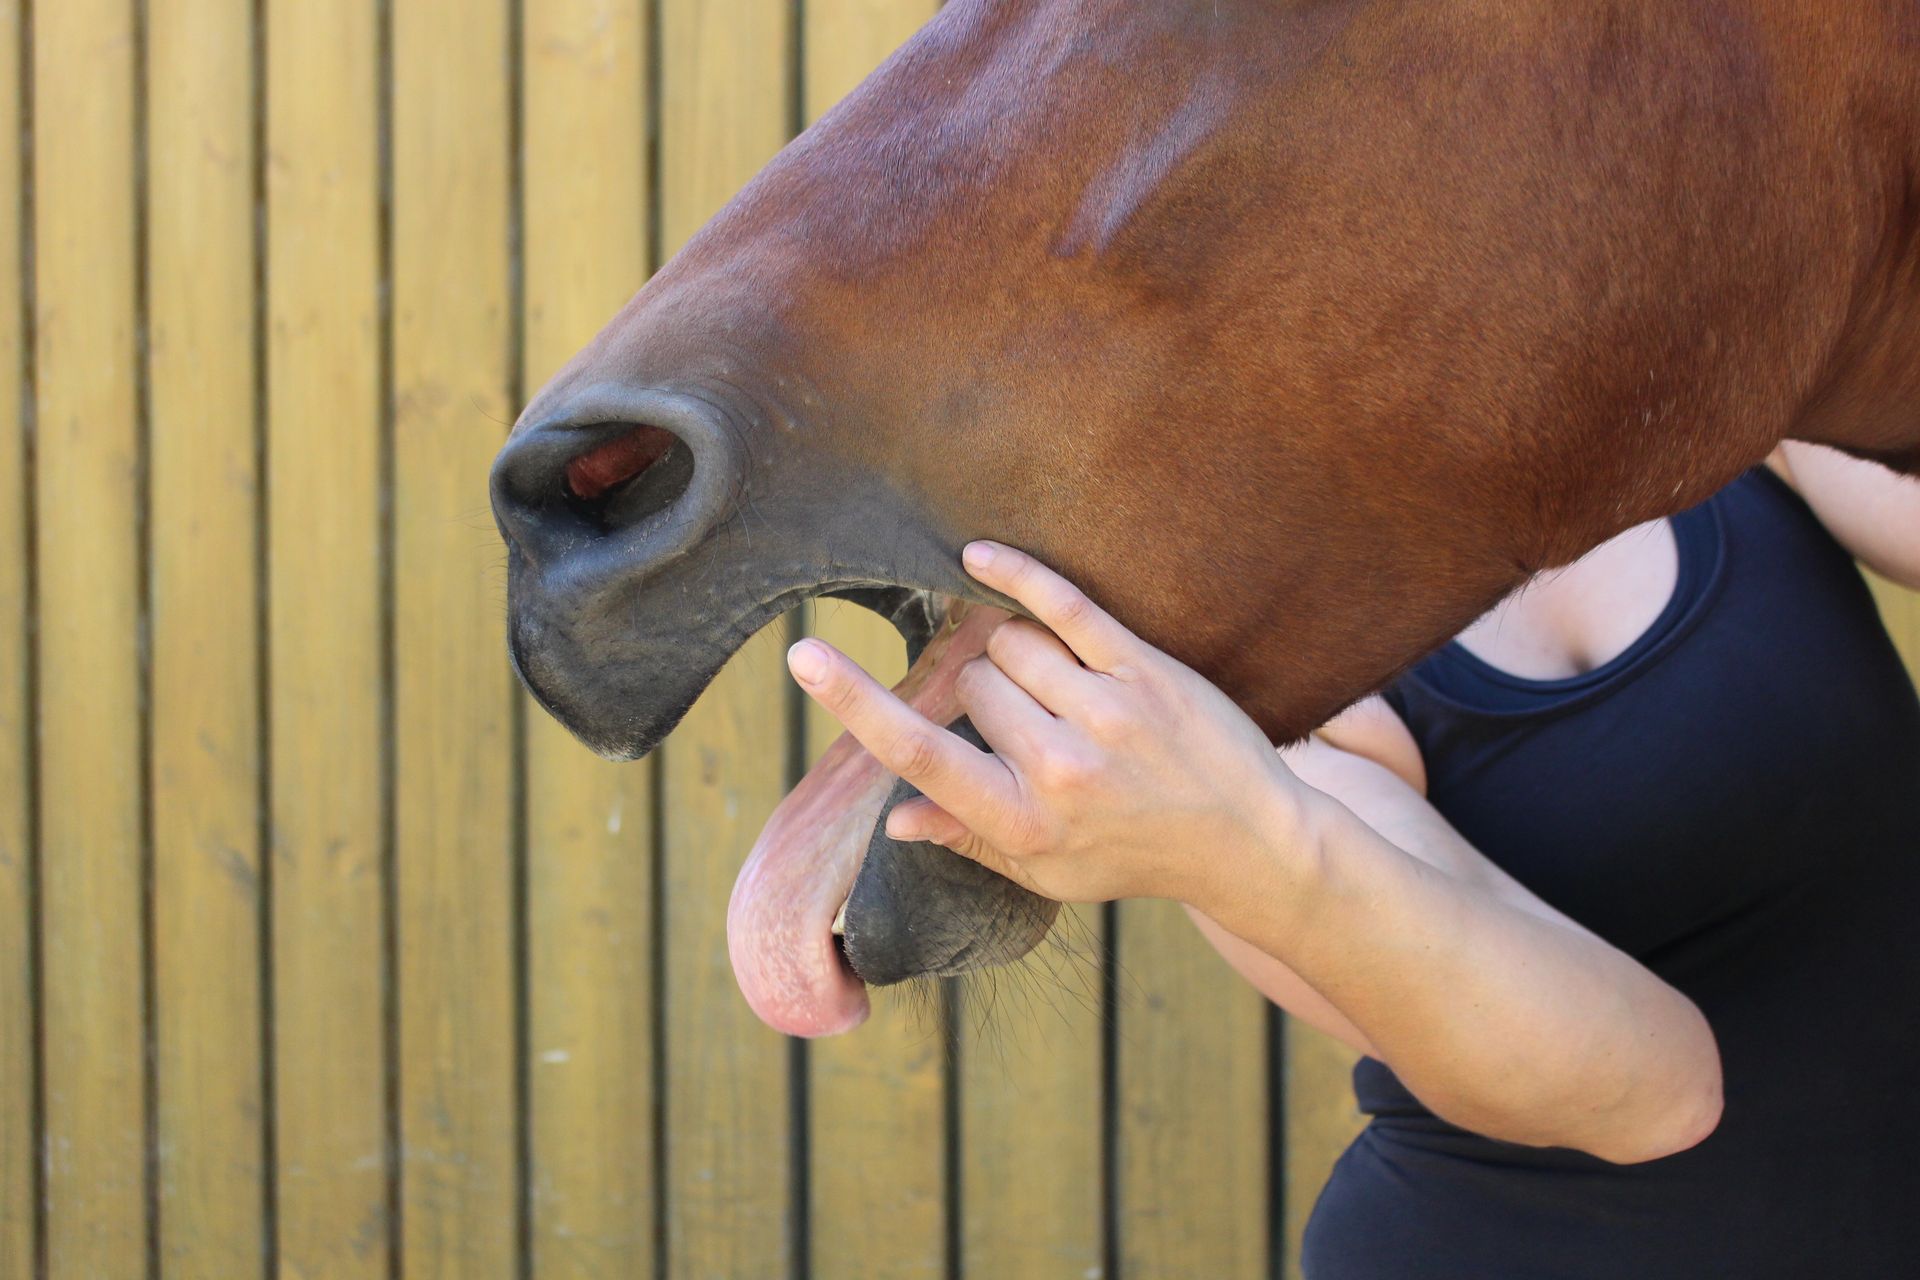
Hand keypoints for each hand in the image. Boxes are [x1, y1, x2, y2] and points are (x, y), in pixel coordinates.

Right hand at [786, 541, 1307, 907]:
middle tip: (1030, 725)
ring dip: (1017, 656)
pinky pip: (1065, 606)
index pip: (916, 754)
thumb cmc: (1133, 857)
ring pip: (1009, 645)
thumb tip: (894, 818)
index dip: (853, 702)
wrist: (1246, 841)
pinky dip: (1017, 574)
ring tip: (1063, 696)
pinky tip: (981, 557)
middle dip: (983, 693)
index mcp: (1018, 821)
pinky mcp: (1144, 672)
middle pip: (970, 683)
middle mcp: (1056, 769)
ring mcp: (1104, 716)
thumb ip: (968, 839)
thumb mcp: (1045, 871)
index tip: (804, 656)